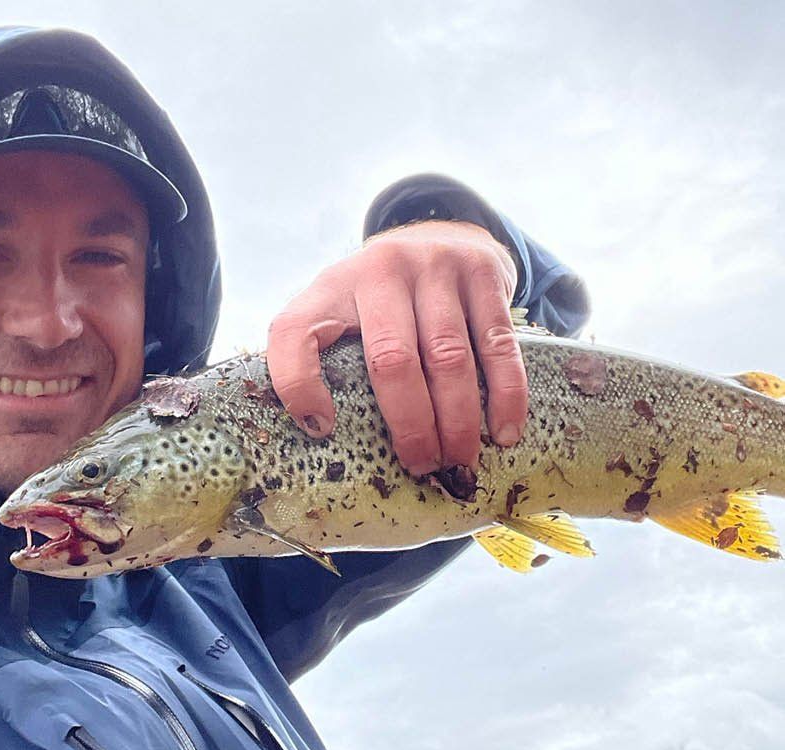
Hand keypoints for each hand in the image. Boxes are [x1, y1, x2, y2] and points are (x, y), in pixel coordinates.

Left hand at [266, 220, 524, 473]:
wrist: (442, 232)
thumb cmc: (380, 299)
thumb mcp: (336, 310)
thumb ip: (316, 356)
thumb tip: (319, 431)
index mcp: (329, 289)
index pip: (294, 332)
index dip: (299, 385)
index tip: (322, 429)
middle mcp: (380, 270)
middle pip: (391, 360)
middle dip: (410, 425)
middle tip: (423, 467)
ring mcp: (435, 266)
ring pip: (448, 358)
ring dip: (458, 420)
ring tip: (460, 460)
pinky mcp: (483, 272)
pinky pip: (497, 344)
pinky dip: (505, 394)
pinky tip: (504, 431)